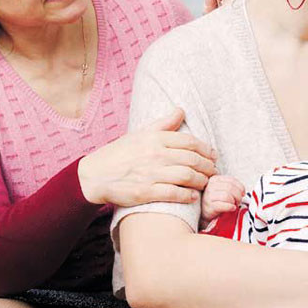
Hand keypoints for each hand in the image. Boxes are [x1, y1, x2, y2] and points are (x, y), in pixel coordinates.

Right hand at [77, 108, 217, 205]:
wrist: (94, 176)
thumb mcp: (139, 133)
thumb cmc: (119, 153)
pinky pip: (174, 194)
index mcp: (154, 138)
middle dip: (208, 166)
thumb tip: (181, 110)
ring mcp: (150, 174)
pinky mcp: (145, 192)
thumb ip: (163, 124)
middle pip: (192, 160)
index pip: (190, 141)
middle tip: (213, 171)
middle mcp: (155, 154)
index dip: (206, 149)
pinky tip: (193, 197)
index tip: (213, 155)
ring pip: (187, 176)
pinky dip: (187, 196)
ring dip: (201, 181)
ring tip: (205, 183)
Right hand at [201, 175, 244, 223]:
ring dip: (234, 201)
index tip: (243, 193)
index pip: (231, 180)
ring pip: (227, 196)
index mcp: (214, 179)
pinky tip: (232, 208)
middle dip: (238, 195)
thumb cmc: (217, 201)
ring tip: (234, 205)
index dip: (240, 187)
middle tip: (238, 201)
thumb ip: (231, 187)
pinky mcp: (209, 208)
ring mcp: (208, 197)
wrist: (207, 214)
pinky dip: (230, 207)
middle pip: (230, 187)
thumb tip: (243, 192)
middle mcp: (209, 186)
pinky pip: (224, 205)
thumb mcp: (223, 190)